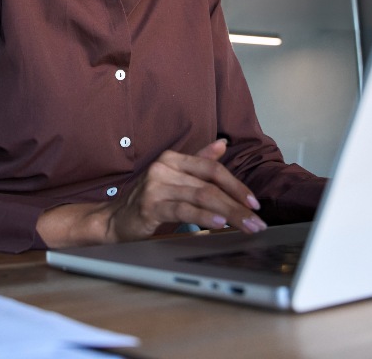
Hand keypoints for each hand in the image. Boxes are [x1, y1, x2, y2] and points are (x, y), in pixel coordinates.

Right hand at [103, 139, 267, 241]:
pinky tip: (219, 224)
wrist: (114, 220)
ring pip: (202, 197)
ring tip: (246, 226)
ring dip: (229, 213)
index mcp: (172, 159)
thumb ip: (198, 161)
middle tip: (257, 222)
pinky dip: (204, 217)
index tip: (254, 203)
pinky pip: (184, 210)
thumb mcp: (174, 178)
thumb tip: (223, 144)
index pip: (212, 168)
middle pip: (210, 185)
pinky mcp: (150, 206)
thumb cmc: (149, 200)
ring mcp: (156, 186)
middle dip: (238, 204)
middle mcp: (164, 168)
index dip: (236, 185)